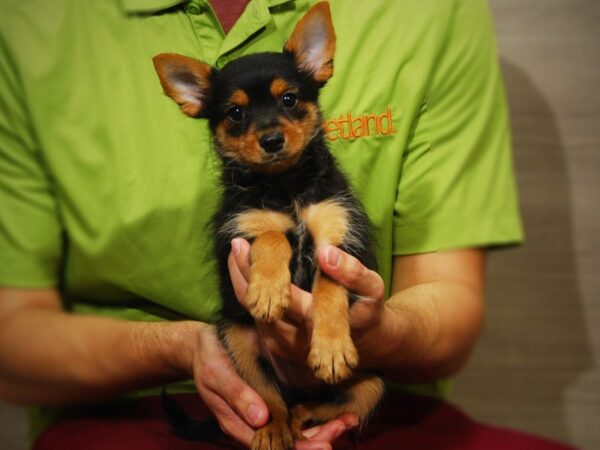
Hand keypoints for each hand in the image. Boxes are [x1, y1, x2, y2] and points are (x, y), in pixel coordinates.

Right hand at [191, 322, 357, 448]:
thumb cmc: (208, 360)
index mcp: (241, 425)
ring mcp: (266, 412)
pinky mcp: (273, 398)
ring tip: (350, 421)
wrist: (203, 345)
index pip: (274, 446)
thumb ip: (237, 396)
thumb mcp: (217, 374)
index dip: (300, 447)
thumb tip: (261, 419)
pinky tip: (337, 410)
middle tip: (346, 426)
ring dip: (323, 428)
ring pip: (297, 430)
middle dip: (320, 437)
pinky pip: (297, 413)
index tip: (325, 444)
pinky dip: (317, 414)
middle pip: (291, 442)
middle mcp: (256, 423)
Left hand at [228, 238, 388, 370]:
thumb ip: (353, 272)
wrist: (368, 345)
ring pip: (252, 313)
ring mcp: (283, 347)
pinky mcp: (277, 348)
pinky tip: (248, 271)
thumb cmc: (368, 310)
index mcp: (314, 321)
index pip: (278, 296)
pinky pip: (255, 319)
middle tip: (236, 244)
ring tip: (239, 251)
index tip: (245, 244)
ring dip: (243, 282)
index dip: (258, 272)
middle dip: (243, 273)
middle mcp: (294, 339)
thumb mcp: (372, 289)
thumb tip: (325, 252)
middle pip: (256, 306)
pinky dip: (250, 294)